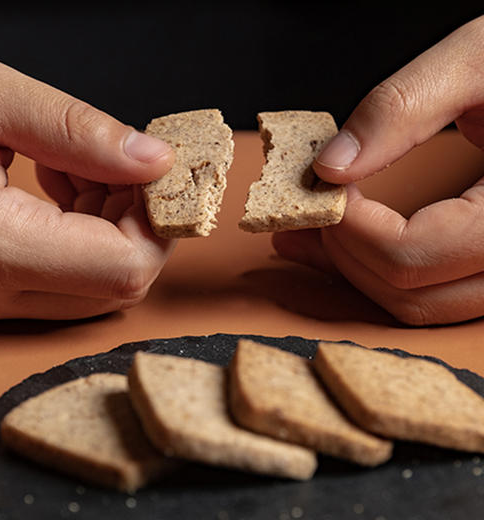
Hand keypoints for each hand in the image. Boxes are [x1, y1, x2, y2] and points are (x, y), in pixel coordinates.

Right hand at [0, 53, 174, 320]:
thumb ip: (77, 131)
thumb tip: (154, 160)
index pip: (126, 266)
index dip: (159, 222)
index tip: (158, 175)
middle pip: (121, 282)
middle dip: (140, 222)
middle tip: (118, 165)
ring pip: (98, 285)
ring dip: (113, 226)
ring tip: (78, 168)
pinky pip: (66, 281)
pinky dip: (86, 237)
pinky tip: (59, 187)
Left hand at [273, 16, 483, 325]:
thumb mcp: (476, 62)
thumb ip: (399, 110)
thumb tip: (329, 166)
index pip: (411, 254)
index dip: (351, 229)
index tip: (324, 192)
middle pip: (407, 291)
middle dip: (345, 252)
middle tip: (312, 210)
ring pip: (415, 304)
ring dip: (355, 270)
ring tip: (314, 232)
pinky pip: (427, 291)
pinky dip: (377, 272)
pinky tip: (344, 245)